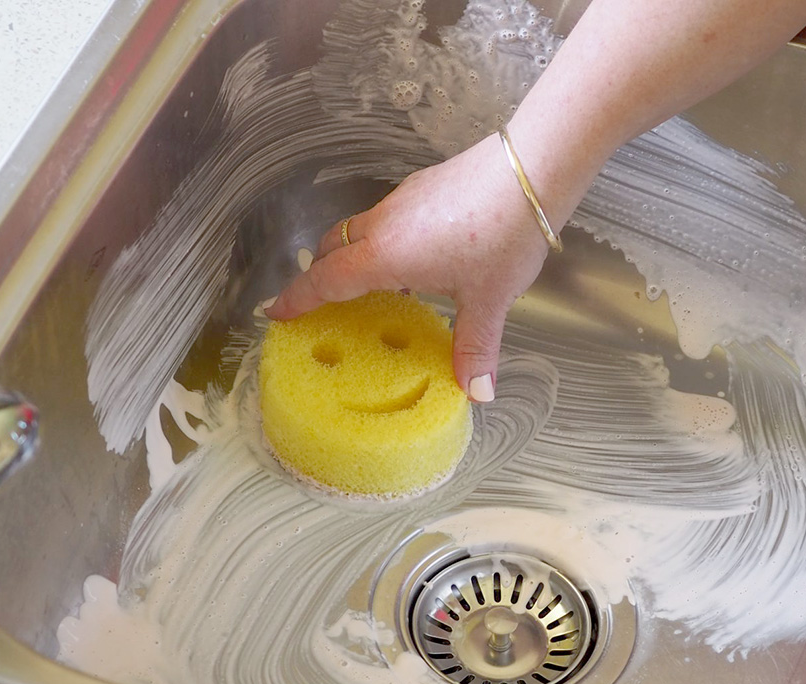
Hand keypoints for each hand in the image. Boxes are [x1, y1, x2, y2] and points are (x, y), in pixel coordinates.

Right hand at [264, 133, 552, 402]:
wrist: (532, 169)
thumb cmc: (504, 235)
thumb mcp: (488, 300)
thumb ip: (475, 346)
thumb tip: (477, 393)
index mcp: (385, 255)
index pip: (324, 279)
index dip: (297, 299)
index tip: (274, 312)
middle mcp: (382, 224)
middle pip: (331, 248)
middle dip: (316, 275)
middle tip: (314, 304)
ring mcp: (401, 201)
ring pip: (356, 230)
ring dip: (347, 256)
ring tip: (362, 286)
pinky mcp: (422, 186)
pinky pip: (382, 218)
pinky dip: (376, 241)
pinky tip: (409, 258)